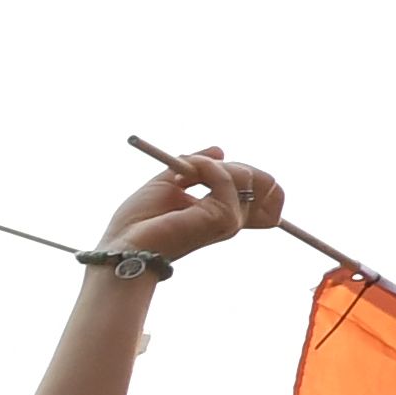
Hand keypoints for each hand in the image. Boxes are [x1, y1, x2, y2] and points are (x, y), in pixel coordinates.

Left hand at [99, 146, 275, 261]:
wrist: (125, 243)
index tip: (213, 166)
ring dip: (211, 164)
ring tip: (182, 173)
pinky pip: (225, 176)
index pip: (270, 196)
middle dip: (231, 165)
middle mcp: (233, 220)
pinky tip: (180, 176)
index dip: (253, 176)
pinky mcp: (224, 218)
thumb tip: (220, 151)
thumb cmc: (140, 222)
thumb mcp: (170, 182)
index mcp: (223, 216)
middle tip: (193, 167)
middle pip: (266, 182)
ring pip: (246, 174)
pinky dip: (203, 166)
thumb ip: (196, 166)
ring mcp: (231, 220)